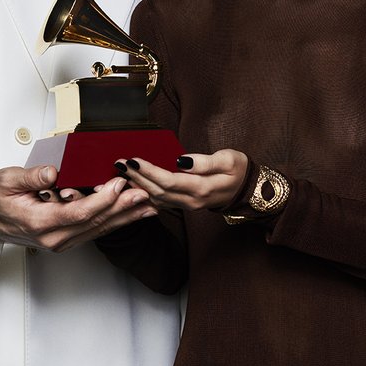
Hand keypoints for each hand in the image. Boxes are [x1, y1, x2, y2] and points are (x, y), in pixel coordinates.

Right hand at [0, 164, 155, 253]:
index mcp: (40, 222)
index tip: (119, 183)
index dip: (102, 199)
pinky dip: (116, 221)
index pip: (78, 212)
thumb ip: (31, 178)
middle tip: (146, 193)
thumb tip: (52, 173)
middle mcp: (54, 237)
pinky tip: (131, 214)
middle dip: (123, 208)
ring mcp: (61, 241)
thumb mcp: (6, 180)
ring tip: (149, 205)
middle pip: (96, 223)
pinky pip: (95, 231)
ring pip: (99, 229)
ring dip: (125, 217)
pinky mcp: (66, 239)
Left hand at [114, 150, 248, 211]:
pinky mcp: (183, 205)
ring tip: (119, 174)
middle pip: (157, 191)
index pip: (169, 181)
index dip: (149, 171)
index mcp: (202, 188)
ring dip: (136, 187)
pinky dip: (143, 194)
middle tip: (118, 164)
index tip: (133, 160)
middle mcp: (191, 201)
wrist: (246, 190)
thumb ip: (205, 162)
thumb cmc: (239, 170)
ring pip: (156, 199)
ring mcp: (187, 205)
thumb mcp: (229, 160)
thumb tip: (181, 161)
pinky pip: (159, 202)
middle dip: (136, 177)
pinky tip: (132, 186)